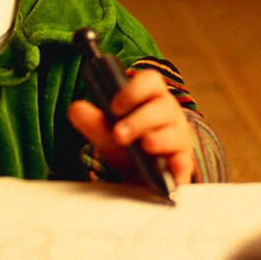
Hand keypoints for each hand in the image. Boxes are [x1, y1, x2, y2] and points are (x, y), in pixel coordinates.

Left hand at [67, 69, 197, 185]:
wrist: (140, 177)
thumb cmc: (128, 145)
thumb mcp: (106, 134)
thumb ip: (92, 121)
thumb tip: (76, 108)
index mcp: (150, 98)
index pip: (150, 82)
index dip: (133, 91)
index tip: (114, 106)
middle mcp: (168, 113)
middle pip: (162, 107)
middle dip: (139, 120)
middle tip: (119, 134)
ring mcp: (178, 136)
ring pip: (176, 132)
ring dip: (159, 138)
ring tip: (145, 145)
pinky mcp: (183, 161)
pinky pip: (184, 162)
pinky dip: (178, 167)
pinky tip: (168, 173)